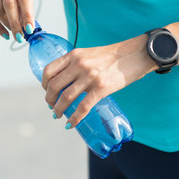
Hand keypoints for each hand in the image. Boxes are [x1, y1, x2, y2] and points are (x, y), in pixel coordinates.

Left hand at [42, 34, 156, 128]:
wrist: (134, 55)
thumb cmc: (112, 56)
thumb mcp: (89, 54)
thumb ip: (76, 64)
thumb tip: (66, 81)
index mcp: (74, 55)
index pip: (49, 70)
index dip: (44, 84)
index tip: (47, 91)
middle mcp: (79, 64)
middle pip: (54, 86)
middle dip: (49, 99)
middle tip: (51, 106)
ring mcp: (90, 76)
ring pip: (66, 97)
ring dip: (58, 109)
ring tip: (58, 115)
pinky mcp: (101, 88)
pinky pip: (83, 107)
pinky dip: (75, 118)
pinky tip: (71, 124)